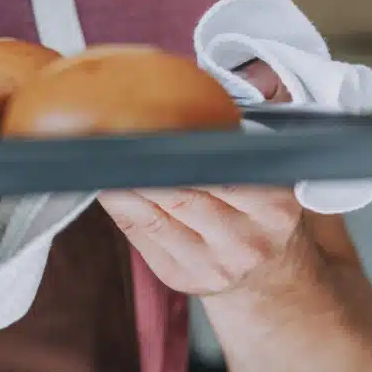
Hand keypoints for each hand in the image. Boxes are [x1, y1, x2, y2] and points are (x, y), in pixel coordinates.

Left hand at [100, 58, 302, 295]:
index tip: (144, 116)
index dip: (175, 141)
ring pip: (152, 214)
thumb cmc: (260, 205)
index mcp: (272, 200)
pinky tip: (108, 182)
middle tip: (109, 127)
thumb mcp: (267, 167)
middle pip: (177, 190)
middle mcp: (246, 236)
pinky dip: (119, 204)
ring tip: (99, 151)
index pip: (215, 165)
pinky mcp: (184, 279)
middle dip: (138, 159)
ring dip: (120, 180)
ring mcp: (214, 263)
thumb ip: (238, 132)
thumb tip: (179, 92)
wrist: (272, 272)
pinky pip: (140, 235)